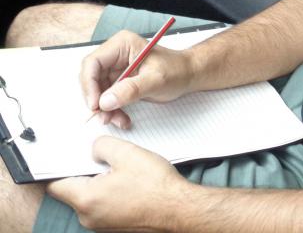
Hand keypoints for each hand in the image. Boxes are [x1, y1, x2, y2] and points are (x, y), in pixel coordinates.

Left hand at [47, 136, 188, 231]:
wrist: (179, 209)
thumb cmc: (155, 185)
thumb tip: (94, 149)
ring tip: (122, 169)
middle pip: (73, 190)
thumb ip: (102, 146)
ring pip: (91, 197)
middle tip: (103, 157)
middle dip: (85, 172)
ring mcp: (102, 224)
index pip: (55, 184)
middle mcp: (89, 216)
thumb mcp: (126, 153)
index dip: (60, 166)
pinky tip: (130, 182)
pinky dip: (112, 192)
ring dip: (101, 182)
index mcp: (86, 199)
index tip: (68, 154)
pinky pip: (104, 205)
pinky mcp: (116, 224)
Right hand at [81, 30, 193, 128]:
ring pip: (98, 91)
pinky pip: (108, 98)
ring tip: (118, 120)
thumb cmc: (177, 70)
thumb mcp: (156, 80)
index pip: (93, 63)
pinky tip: (122, 118)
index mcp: (122, 45)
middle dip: (97, 100)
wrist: (188, 76)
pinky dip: (113, 110)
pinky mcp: (119, 81)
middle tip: (105, 117)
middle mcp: (116, 55)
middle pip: (92, 78)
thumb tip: (106, 101)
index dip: (90, 84)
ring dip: (105, 109)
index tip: (95, 104)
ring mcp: (116, 68)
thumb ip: (131, 89)